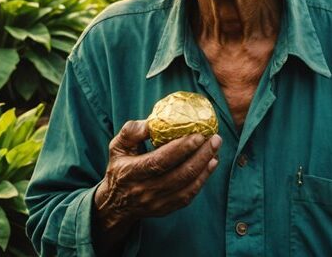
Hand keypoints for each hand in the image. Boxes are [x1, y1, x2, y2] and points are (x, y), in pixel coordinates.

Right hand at [92, 120, 220, 237]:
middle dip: (200, 155)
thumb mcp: (117, 147)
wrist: (116, 204)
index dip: (180, 149)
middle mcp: (144, 190)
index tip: (197, 135)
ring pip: (187, 186)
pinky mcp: (166, 209)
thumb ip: (131, 132)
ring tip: (215, 148)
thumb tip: (153, 121)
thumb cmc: (120, 167)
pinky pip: (188, 196)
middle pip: (179, 175)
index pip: (159, 161)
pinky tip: (211, 163)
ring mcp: (156, 202)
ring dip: (205, 166)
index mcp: (131, 172)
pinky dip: (202, 179)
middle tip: (214, 138)